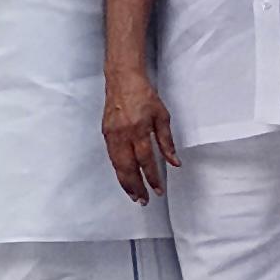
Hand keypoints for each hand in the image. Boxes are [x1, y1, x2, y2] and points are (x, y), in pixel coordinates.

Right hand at [103, 70, 177, 200]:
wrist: (123, 79)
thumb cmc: (144, 95)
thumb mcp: (162, 116)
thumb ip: (167, 141)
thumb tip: (174, 162)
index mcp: (139, 129)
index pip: (145, 160)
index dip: (152, 177)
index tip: (158, 190)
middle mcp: (123, 134)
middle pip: (128, 168)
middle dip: (136, 187)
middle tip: (143, 200)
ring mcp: (112, 135)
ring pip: (117, 165)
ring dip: (125, 182)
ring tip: (133, 195)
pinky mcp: (106, 133)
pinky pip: (112, 157)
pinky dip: (118, 170)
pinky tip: (124, 177)